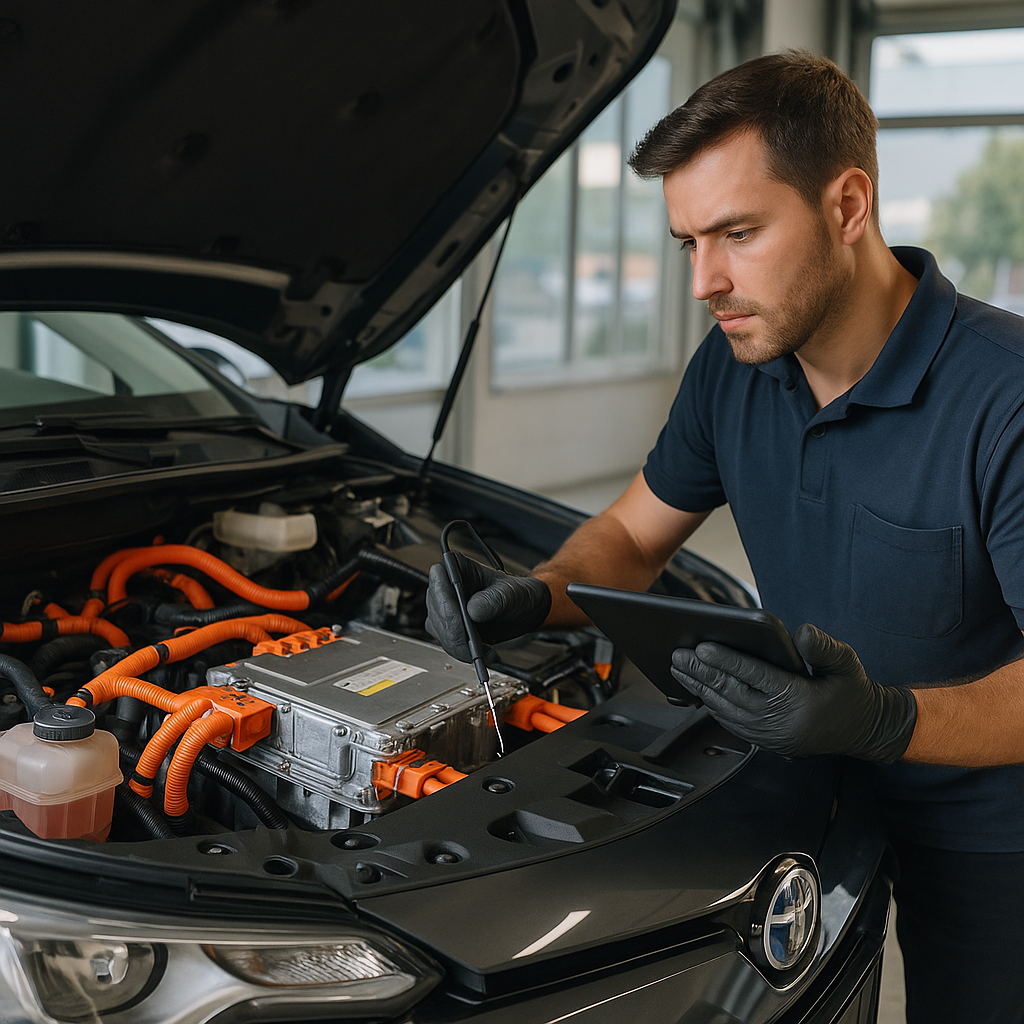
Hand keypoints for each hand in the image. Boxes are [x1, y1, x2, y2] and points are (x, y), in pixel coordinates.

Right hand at [425, 552, 551, 662]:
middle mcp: (445, 586)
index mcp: (457, 566)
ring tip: (483, 651)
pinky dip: (463, 652)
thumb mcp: (511, 593)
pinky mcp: (447, 628)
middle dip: (453, 631)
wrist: (522, 610)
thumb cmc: (516, 593)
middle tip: (474, 644)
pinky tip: (483, 653)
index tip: (460, 621)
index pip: (439, 579)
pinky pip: (447, 643)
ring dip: (459, 646)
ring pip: (440, 631)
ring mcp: (443, 608)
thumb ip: (493, 599)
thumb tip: (472, 611)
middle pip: (436, 610)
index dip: (445, 601)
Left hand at [670, 622, 916, 761]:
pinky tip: (698, 690)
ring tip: (680, 670)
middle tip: (678, 656)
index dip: (727, 661)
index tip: (702, 647)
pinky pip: (733, 725)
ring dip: (701, 690)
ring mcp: (773, 737)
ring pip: (727, 711)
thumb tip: (801, 631)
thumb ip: (824, 648)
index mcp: (800, 701)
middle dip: (702, 674)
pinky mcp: (769, 743)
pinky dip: (712, 706)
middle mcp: (783, 723)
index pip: (755, 677)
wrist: (865, 729)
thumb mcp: (848, 664)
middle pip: (733, 694)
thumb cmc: (853, 691)